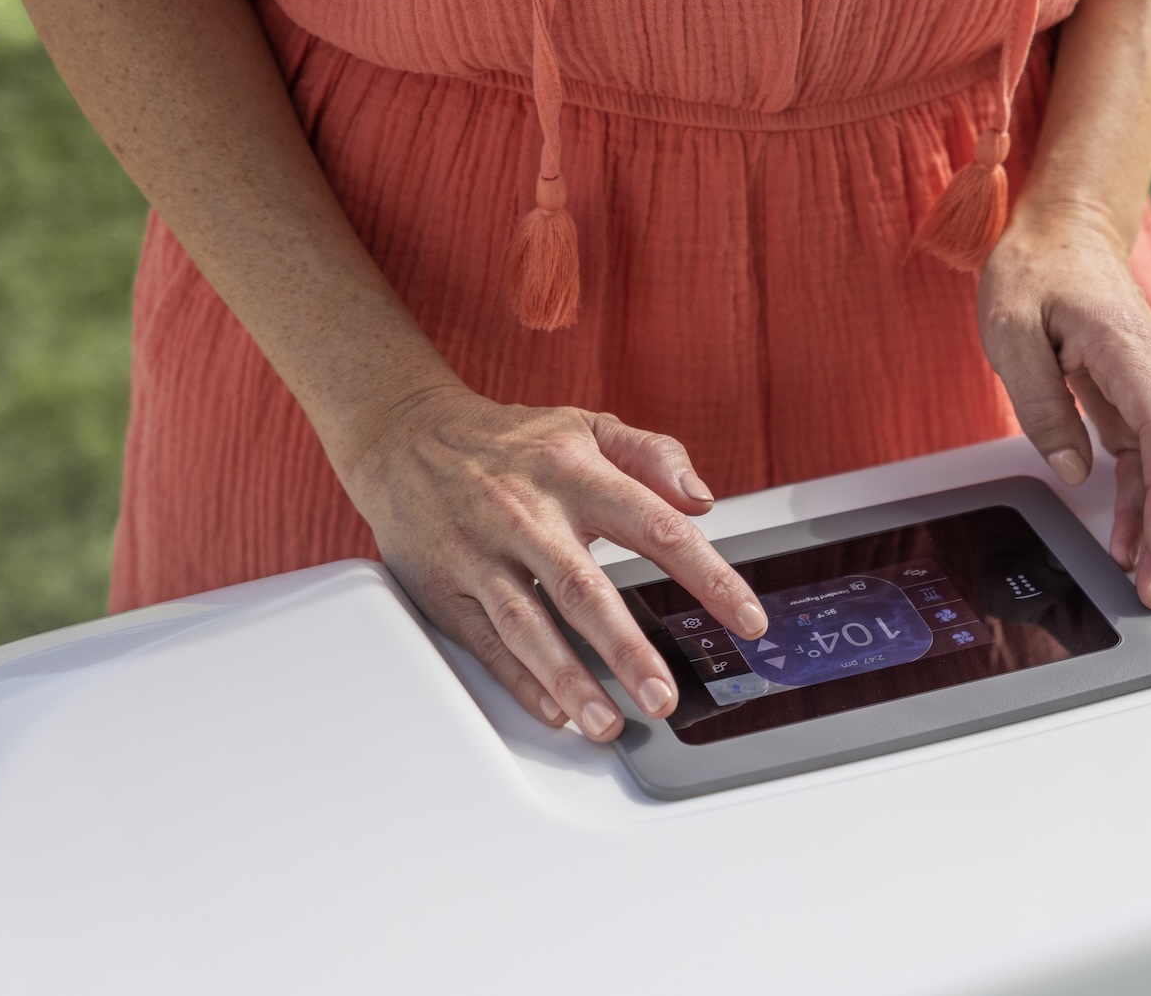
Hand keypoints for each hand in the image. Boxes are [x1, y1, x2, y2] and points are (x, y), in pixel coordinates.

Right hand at [340, 386, 768, 740]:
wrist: (403, 434)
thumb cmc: (510, 441)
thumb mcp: (587, 426)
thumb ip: (653, 455)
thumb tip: (701, 498)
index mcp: (575, 474)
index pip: (656, 527)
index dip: (708, 576)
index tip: (747, 618)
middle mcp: (527, 515)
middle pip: (584, 590)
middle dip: (626, 650)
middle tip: (662, 696)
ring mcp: (481, 553)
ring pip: (528, 625)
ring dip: (569, 680)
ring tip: (607, 723)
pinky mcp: (446, 586)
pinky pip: (486, 641)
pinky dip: (520, 680)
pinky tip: (555, 709)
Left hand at [978, 211, 1150, 608]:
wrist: (1063, 229)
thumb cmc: (1036, 269)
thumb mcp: (1011, 330)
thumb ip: (1040, 401)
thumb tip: (1070, 467)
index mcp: (1130, 352)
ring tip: (1142, 583)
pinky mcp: (1138, 400)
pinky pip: (1148, 461)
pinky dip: (1143, 504)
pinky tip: (1129, 541)